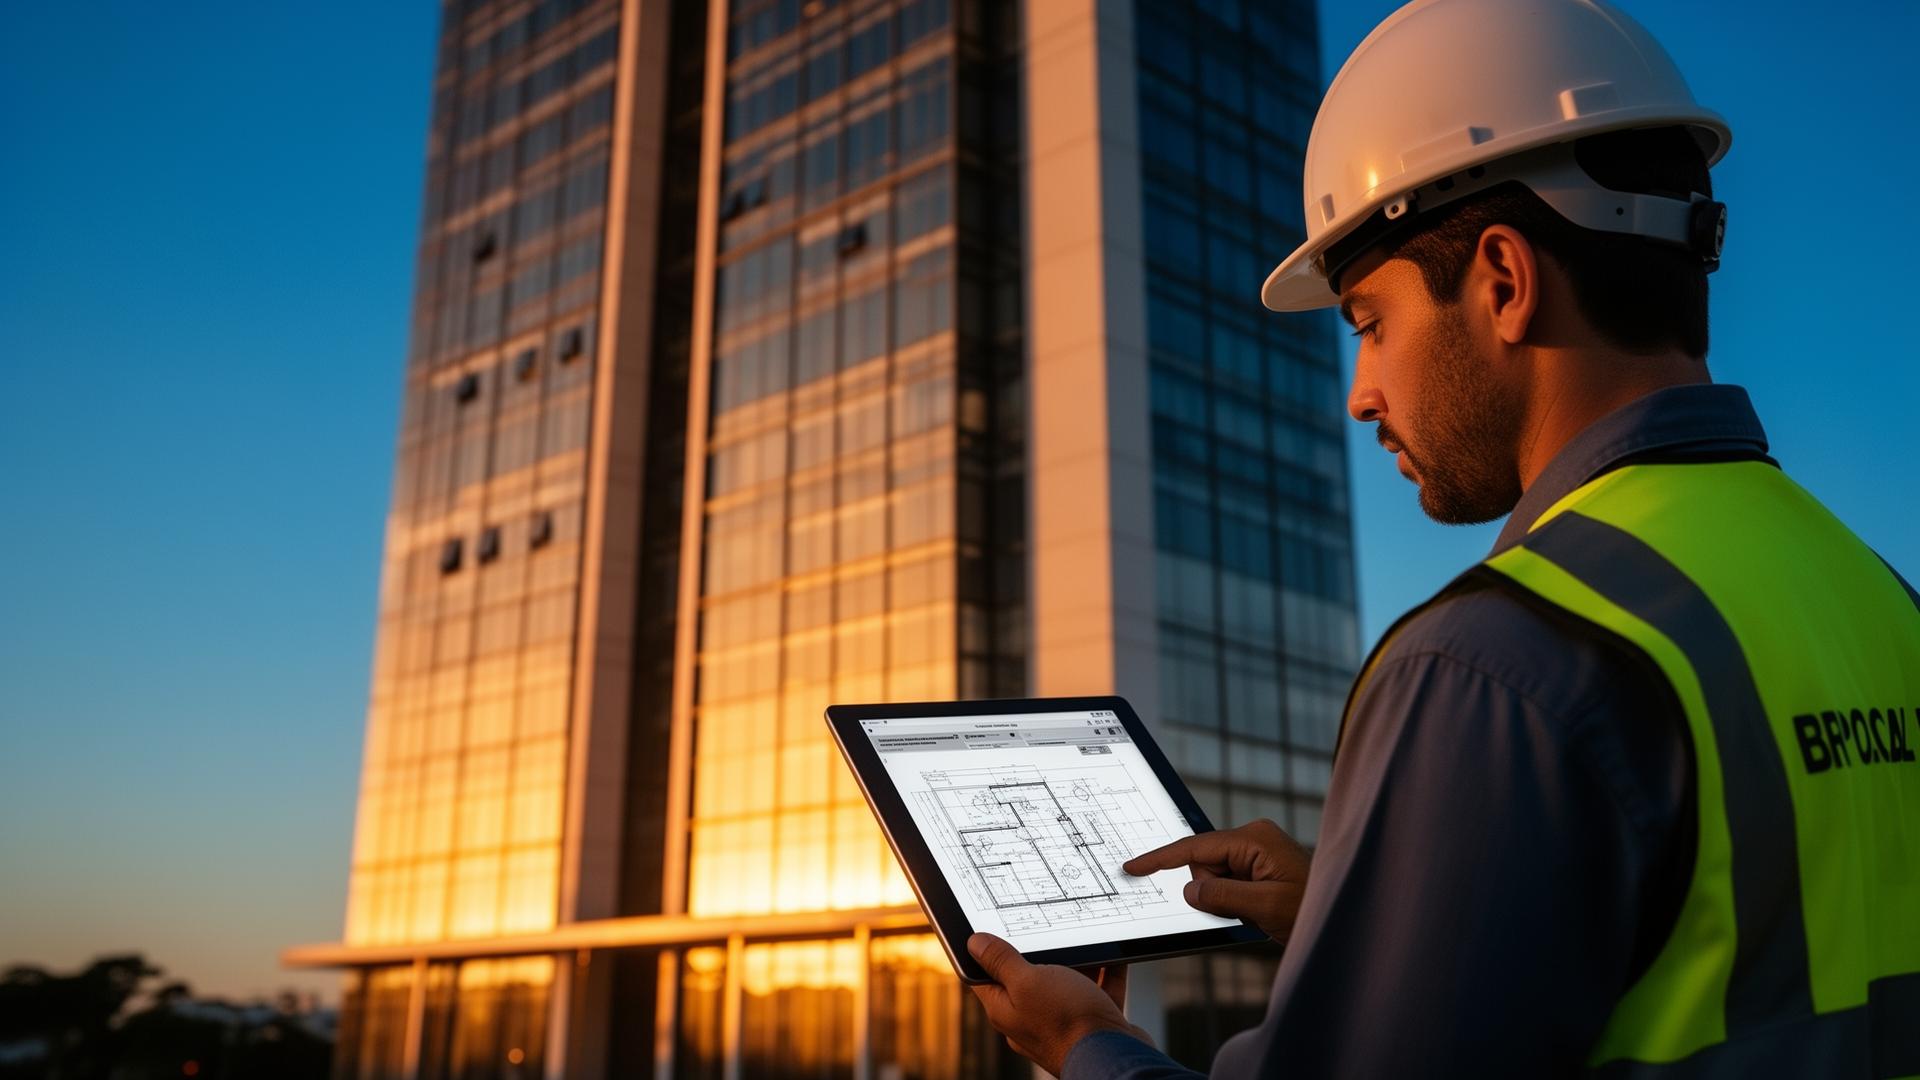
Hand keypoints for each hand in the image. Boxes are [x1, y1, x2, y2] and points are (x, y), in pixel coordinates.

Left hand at [967, 933, 1151, 1075]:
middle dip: (1037, 954)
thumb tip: (975, 944)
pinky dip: (1102, 974)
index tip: (991, 932)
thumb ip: (1001, 962)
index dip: (985, 953)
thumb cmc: (1070, 1025)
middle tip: (1043, 932)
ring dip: (1074, 963)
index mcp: (1006, 1010)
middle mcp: (1030, 1019)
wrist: (1115, 1058)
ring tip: (1081, 940)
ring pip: (1064, 984)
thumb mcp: (1028, 982)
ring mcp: (1061, 1022)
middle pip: (1026, 979)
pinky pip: (1095, 991)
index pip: (985, 977)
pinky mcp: (1090, 1024)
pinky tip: (1111, 957)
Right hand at [1123, 818, 1309, 943]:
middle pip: (1204, 864)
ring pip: (1214, 876)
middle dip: (1211, 890)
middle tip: (1244, 911)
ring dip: (1225, 898)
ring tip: (1257, 912)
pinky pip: (1228, 882)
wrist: (1340, 919)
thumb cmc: (1312, 909)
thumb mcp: (1264, 907)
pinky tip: (1254, 909)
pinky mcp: (1259, 865)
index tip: (1135, 866)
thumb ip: (1222, 896)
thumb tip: (1190, 889)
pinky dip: (1232, 899)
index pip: (1196, 847)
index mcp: (1254, 838)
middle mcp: (1254, 837)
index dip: (1162, 859)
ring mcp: (1257, 851)